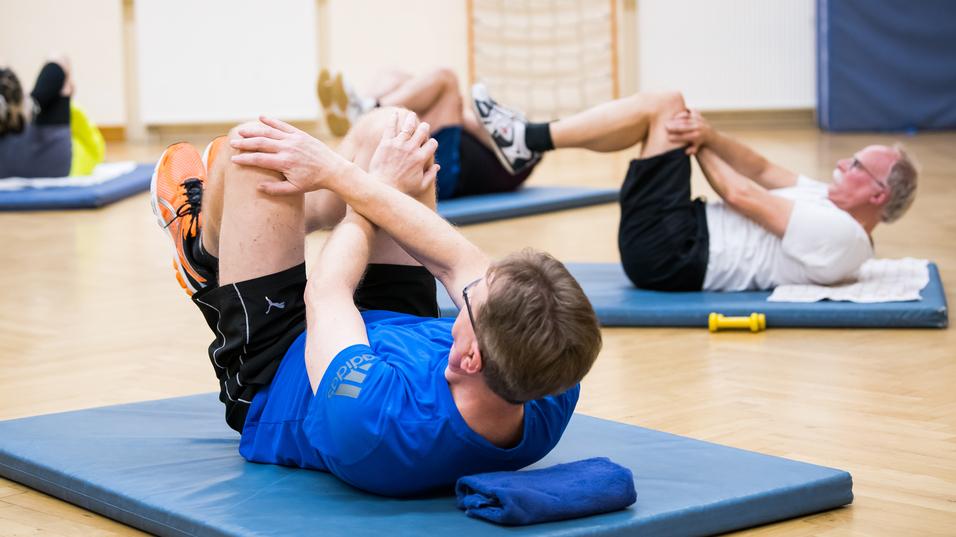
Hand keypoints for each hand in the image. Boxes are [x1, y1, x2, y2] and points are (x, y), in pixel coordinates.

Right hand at [230, 116, 350, 194]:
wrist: (333, 170)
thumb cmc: (313, 182)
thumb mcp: (295, 189)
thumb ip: (276, 189)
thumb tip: (258, 187)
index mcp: (285, 163)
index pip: (259, 159)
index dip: (245, 159)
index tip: (233, 159)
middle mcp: (288, 148)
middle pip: (261, 143)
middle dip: (245, 143)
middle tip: (232, 143)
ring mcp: (294, 139)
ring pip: (270, 132)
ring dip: (254, 130)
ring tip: (241, 131)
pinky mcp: (300, 134)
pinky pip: (283, 125)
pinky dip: (272, 121)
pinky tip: (261, 117)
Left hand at [367, 111, 439, 197]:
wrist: (383, 186)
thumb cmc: (402, 188)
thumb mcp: (421, 185)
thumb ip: (431, 175)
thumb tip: (437, 166)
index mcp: (421, 158)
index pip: (432, 144)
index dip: (433, 143)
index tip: (430, 144)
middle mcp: (411, 149)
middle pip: (422, 131)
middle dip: (424, 127)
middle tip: (423, 126)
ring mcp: (398, 145)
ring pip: (408, 126)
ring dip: (411, 119)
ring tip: (411, 115)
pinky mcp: (386, 143)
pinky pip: (390, 127)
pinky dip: (393, 119)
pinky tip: (394, 114)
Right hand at [665, 109, 710, 154]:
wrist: (709, 134)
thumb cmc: (698, 142)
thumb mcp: (696, 148)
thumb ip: (691, 150)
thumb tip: (686, 152)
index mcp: (696, 136)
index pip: (684, 137)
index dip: (676, 137)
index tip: (668, 138)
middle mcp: (698, 127)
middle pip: (683, 127)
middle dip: (674, 127)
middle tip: (665, 127)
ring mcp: (698, 120)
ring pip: (685, 119)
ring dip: (675, 120)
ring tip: (667, 122)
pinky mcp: (698, 115)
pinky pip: (689, 112)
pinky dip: (682, 114)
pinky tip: (675, 117)